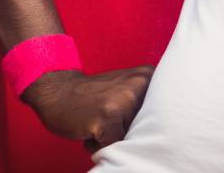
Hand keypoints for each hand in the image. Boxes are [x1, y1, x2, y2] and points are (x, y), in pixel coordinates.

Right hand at [22, 66, 153, 152]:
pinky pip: (114, 147)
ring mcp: (123, 100)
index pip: (163, 116)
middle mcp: (139, 84)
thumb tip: (166, 137)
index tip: (124, 116)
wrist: (56, 91)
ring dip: (115, 139)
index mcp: (147, 76)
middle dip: (128, 132)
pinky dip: (100, 146)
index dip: (142, 124)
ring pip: (131, 139)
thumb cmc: (93, 98)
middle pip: (148, 129)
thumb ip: (147, 105)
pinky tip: (90, 132)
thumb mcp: (126, 89)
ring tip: (99, 125)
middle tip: (109, 120)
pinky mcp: (108, 118)